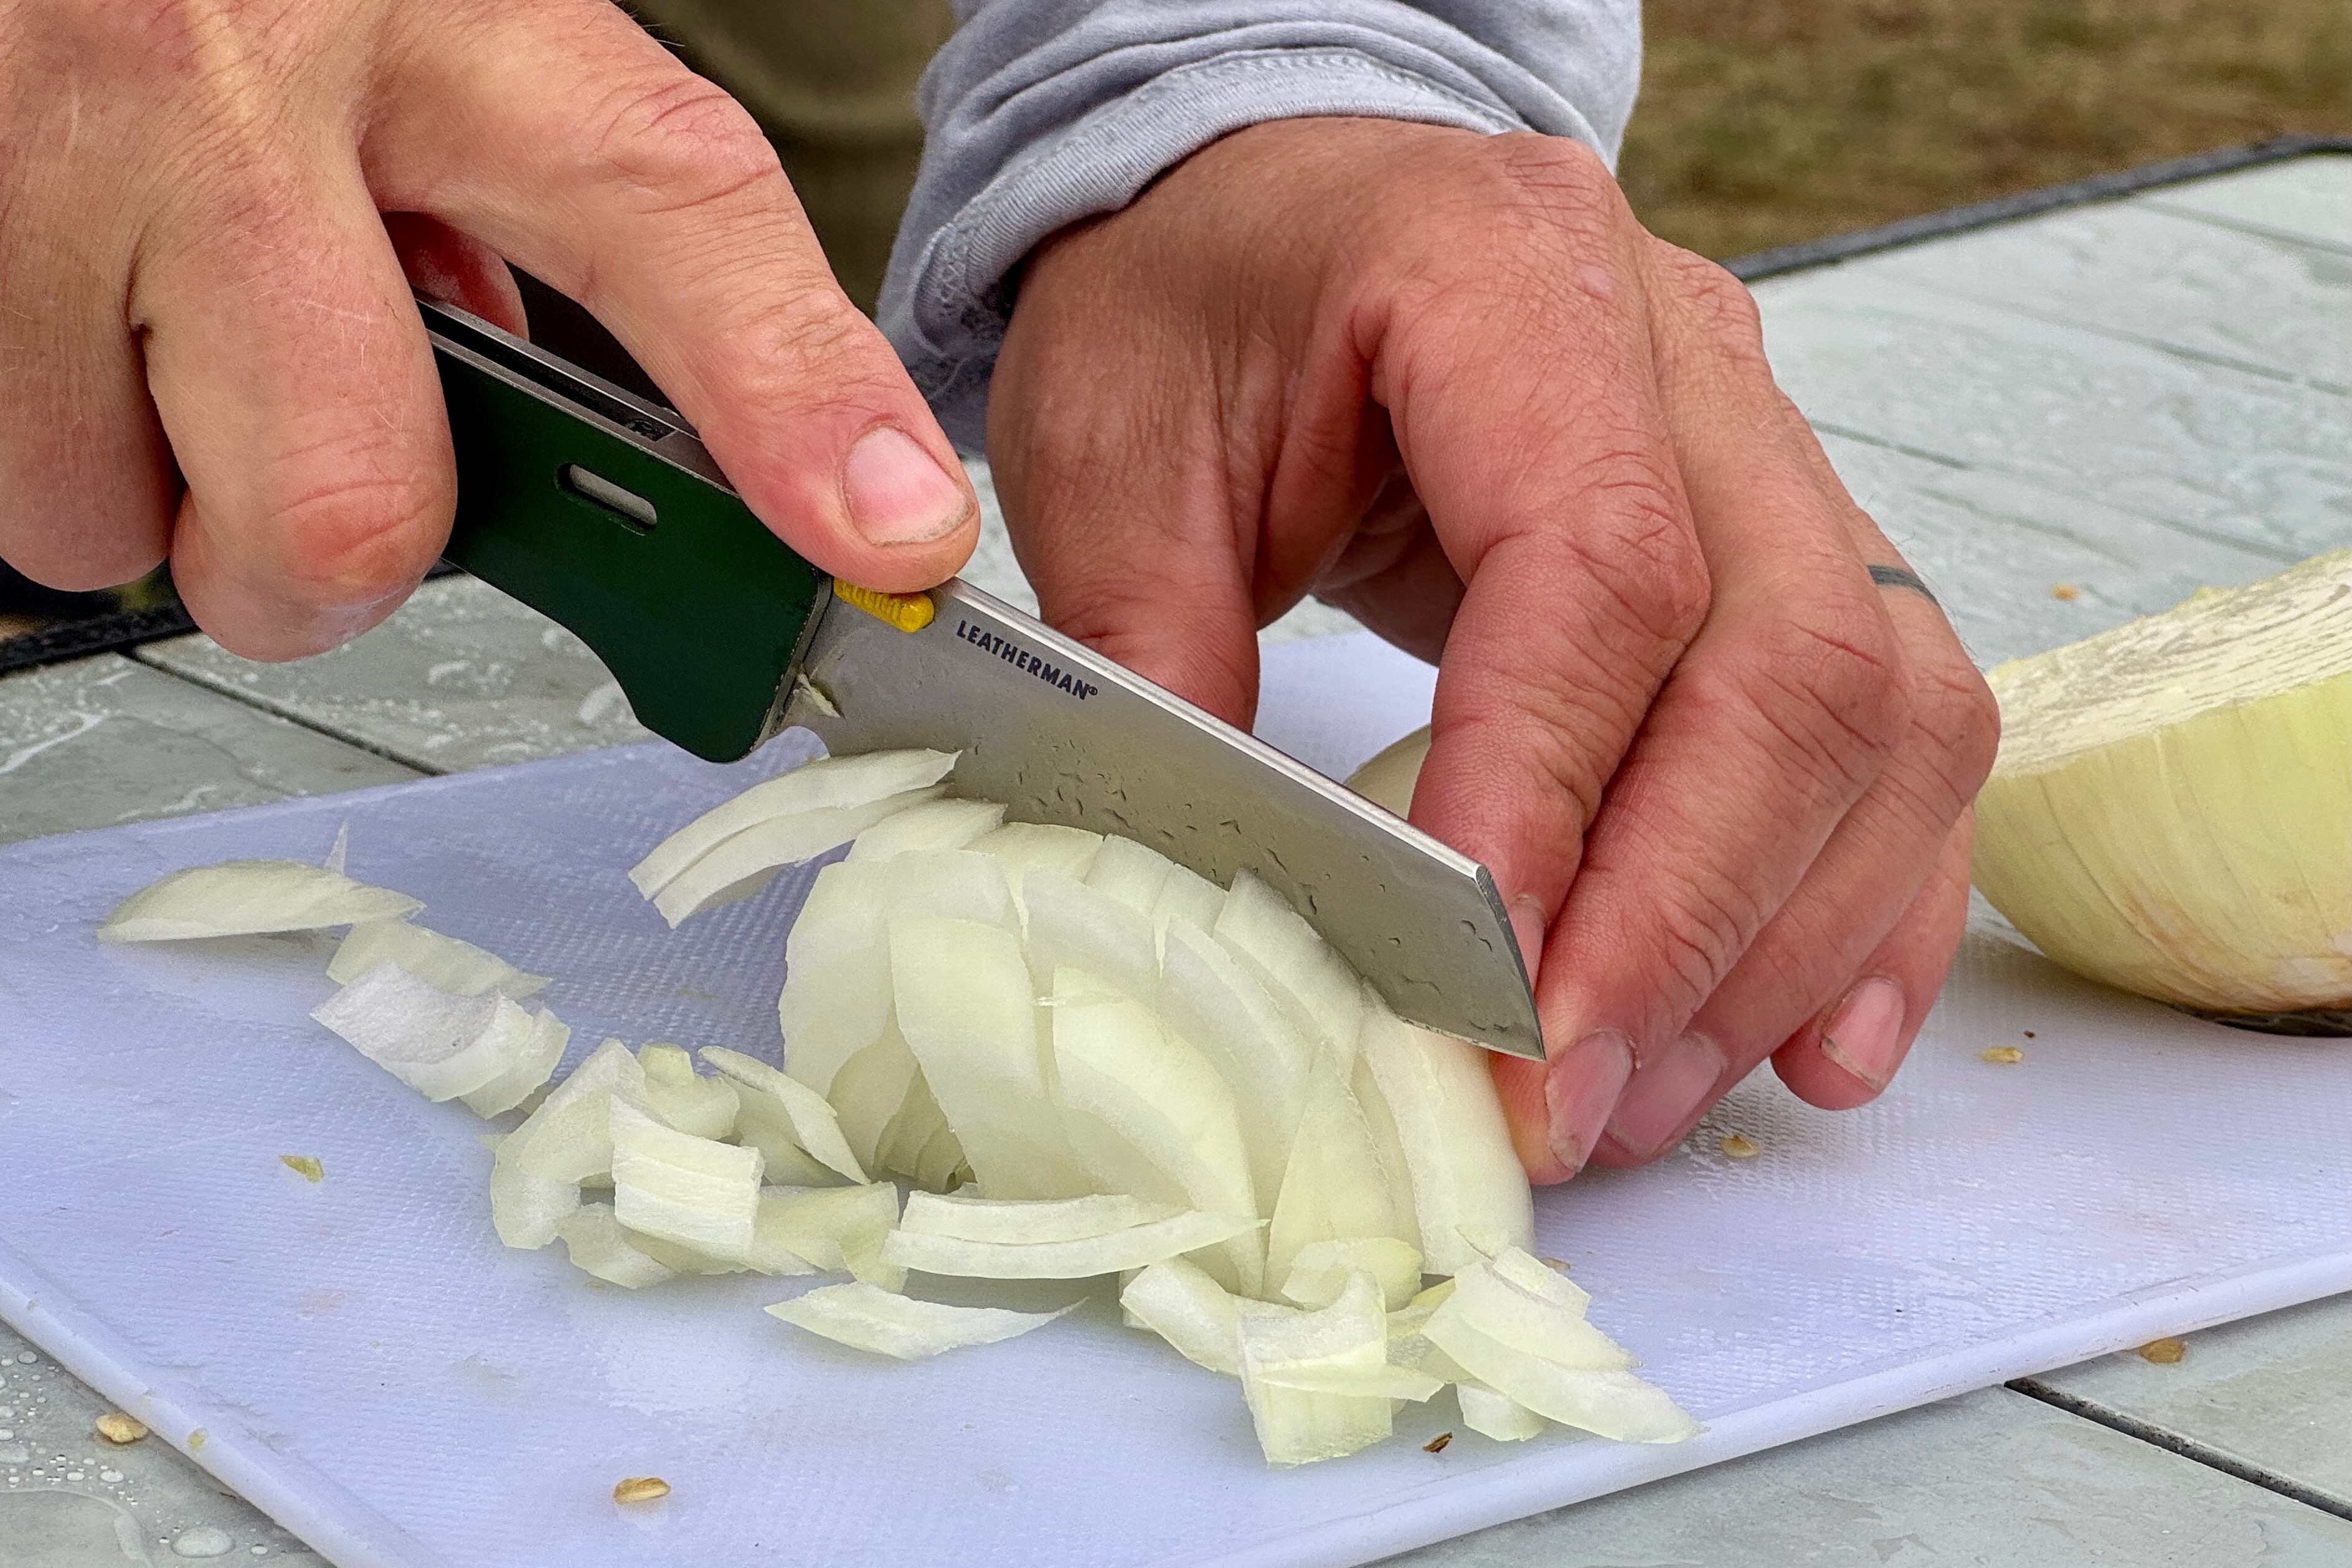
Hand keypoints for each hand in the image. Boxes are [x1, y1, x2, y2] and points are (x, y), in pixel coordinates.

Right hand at [0, 0, 974, 658]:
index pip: (669, 209)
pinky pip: (19, 487)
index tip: (894, 531)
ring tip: (153, 341)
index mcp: (443, 11)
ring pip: (134, 522)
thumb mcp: (414, 30)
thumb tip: (563, 421)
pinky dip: (55, 445)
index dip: (794, 397)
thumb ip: (518, 197)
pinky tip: (67, 314)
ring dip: (159, 491)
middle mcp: (236, 77)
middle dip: (333, 565)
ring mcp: (46, 156)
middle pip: (359, 498)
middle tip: (314, 489)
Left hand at [988, 118, 1999, 1179]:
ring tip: (1644, 1098)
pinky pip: (1904, 727)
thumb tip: (1231, 903)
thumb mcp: (1111, 450)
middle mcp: (1692, 354)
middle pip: (1785, 660)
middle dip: (1681, 919)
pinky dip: (1870, 901)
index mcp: (1506, 274)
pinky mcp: (1798, 543)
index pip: (1600, 566)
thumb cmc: (1192, 301)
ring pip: (1881, 712)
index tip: (1486, 991)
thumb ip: (1155, 655)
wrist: (1278, 204)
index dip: (1555, 799)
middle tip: (1565, 1102)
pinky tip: (1803, 1039)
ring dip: (1778, 939)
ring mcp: (1770, 447)